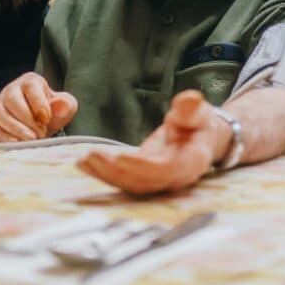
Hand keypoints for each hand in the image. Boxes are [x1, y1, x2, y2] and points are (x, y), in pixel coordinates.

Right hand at [0, 72, 77, 140]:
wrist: (40, 124)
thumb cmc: (51, 112)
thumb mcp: (64, 106)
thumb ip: (65, 104)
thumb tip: (60, 105)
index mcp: (30, 82)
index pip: (30, 87)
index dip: (38, 103)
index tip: (46, 119)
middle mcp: (11, 90)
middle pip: (12, 100)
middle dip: (27, 119)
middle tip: (41, 133)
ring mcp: (0, 106)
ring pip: (1, 115)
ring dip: (17, 129)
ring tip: (32, 140)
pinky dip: (6, 138)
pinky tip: (19, 144)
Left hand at [77, 90, 227, 194]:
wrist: (200, 139)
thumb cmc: (199, 124)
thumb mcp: (198, 113)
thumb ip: (191, 109)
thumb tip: (191, 99)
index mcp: (191, 162)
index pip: (167, 170)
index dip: (144, 168)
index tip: (121, 157)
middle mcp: (174, 178)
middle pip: (144, 182)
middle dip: (116, 172)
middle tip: (91, 156)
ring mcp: (158, 181)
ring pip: (130, 184)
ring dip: (106, 174)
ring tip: (84, 160)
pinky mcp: (143, 178)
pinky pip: (123, 180)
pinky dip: (103, 173)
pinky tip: (83, 164)